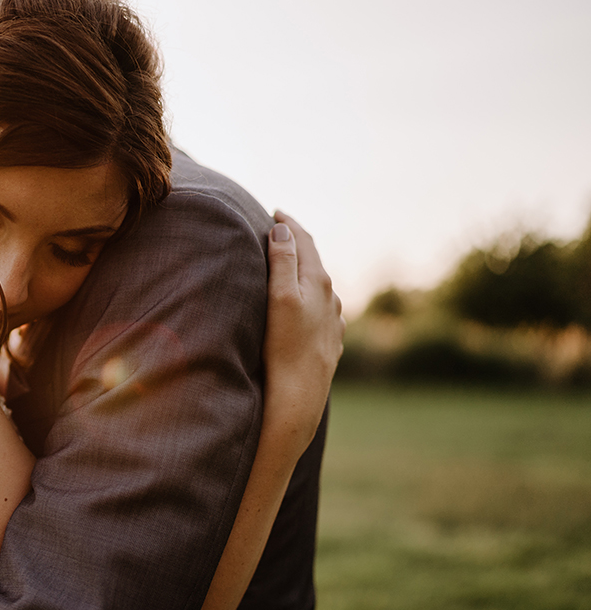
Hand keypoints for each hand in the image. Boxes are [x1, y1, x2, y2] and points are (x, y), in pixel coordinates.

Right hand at [262, 211, 345, 453]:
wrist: (298, 398)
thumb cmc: (284, 347)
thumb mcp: (279, 297)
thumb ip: (284, 261)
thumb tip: (283, 229)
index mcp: (319, 283)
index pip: (305, 242)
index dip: (289, 224)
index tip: (275, 211)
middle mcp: (332, 300)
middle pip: (314, 262)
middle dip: (297, 245)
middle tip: (279, 232)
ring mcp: (332, 322)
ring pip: (319, 287)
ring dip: (304, 272)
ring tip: (287, 266)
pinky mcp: (328, 343)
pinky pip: (321, 311)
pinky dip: (309, 298)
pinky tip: (304, 305)